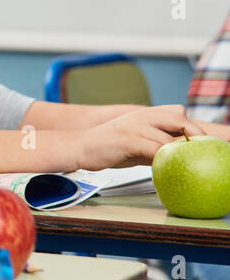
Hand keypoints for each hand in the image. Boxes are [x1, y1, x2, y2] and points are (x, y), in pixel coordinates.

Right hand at [76, 105, 208, 168]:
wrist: (79, 147)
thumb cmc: (106, 148)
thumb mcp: (135, 143)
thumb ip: (155, 146)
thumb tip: (177, 158)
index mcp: (144, 114)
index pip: (177, 111)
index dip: (191, 125)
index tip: (199, 141)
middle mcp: (142, 115)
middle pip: (179, 118)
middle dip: (194, 134)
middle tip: (200, 151)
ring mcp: (135, 126)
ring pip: (168, 137)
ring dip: (178, 152)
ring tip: (184, 164)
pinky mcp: (128, 139)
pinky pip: (155, 149)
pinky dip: (164, 159)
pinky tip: (165, 168)